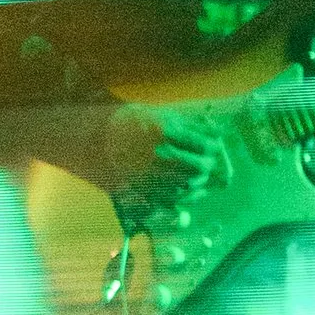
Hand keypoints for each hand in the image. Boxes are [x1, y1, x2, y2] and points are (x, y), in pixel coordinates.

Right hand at [106, 105, 225, 214]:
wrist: (98, 138)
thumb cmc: (132, 121)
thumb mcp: (161, 114)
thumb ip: (190, 125)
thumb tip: (217, 134)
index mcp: (165, 132)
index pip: (204, 145)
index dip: (212, 146)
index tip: (211, 146)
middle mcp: (160, 155)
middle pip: (201, 167)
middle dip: (207, 164)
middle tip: (205, 161)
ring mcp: (153, 175)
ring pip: (191, 184)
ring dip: (199, 180)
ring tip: (197, 174)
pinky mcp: (146, 191)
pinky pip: (177, 199)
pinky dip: (189, 196)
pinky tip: (190, 189)